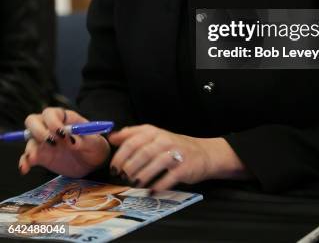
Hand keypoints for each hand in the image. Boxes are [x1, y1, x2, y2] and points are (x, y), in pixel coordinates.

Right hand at [19, 108, 110, 177]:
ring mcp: (45, 142)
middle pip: (33, 121)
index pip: (51, 113)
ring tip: (34, 158)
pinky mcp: (41, 156)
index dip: (53, 122)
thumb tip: (72, 141)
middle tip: (50, 142)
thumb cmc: (95, 146)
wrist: (92, 163)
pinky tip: (25, 168)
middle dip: (38, 130)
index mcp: (65, 118)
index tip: (62, 134)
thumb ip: (84, 140)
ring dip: (29, 147)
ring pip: (29, 139)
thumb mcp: (95, 143)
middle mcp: (51, 127)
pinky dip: (24, 161)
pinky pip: (28, 157)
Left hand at [108, 124, 248, 191]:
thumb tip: (112, 137)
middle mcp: (164, 140)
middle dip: (129, 167)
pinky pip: (168, 178)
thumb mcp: (154, 136)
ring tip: (134, 184)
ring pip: (154, 164)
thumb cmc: (173, 146)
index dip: (120, 155)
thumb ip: (133, 135)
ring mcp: (175, 153)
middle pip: (142, 152)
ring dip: (141, 176)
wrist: (203, 153)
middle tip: (122, 177)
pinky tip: (151, 190)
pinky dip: (158, 186)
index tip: (113, 167)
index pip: (132, 140)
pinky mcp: (184, 168)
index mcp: (154, 132)